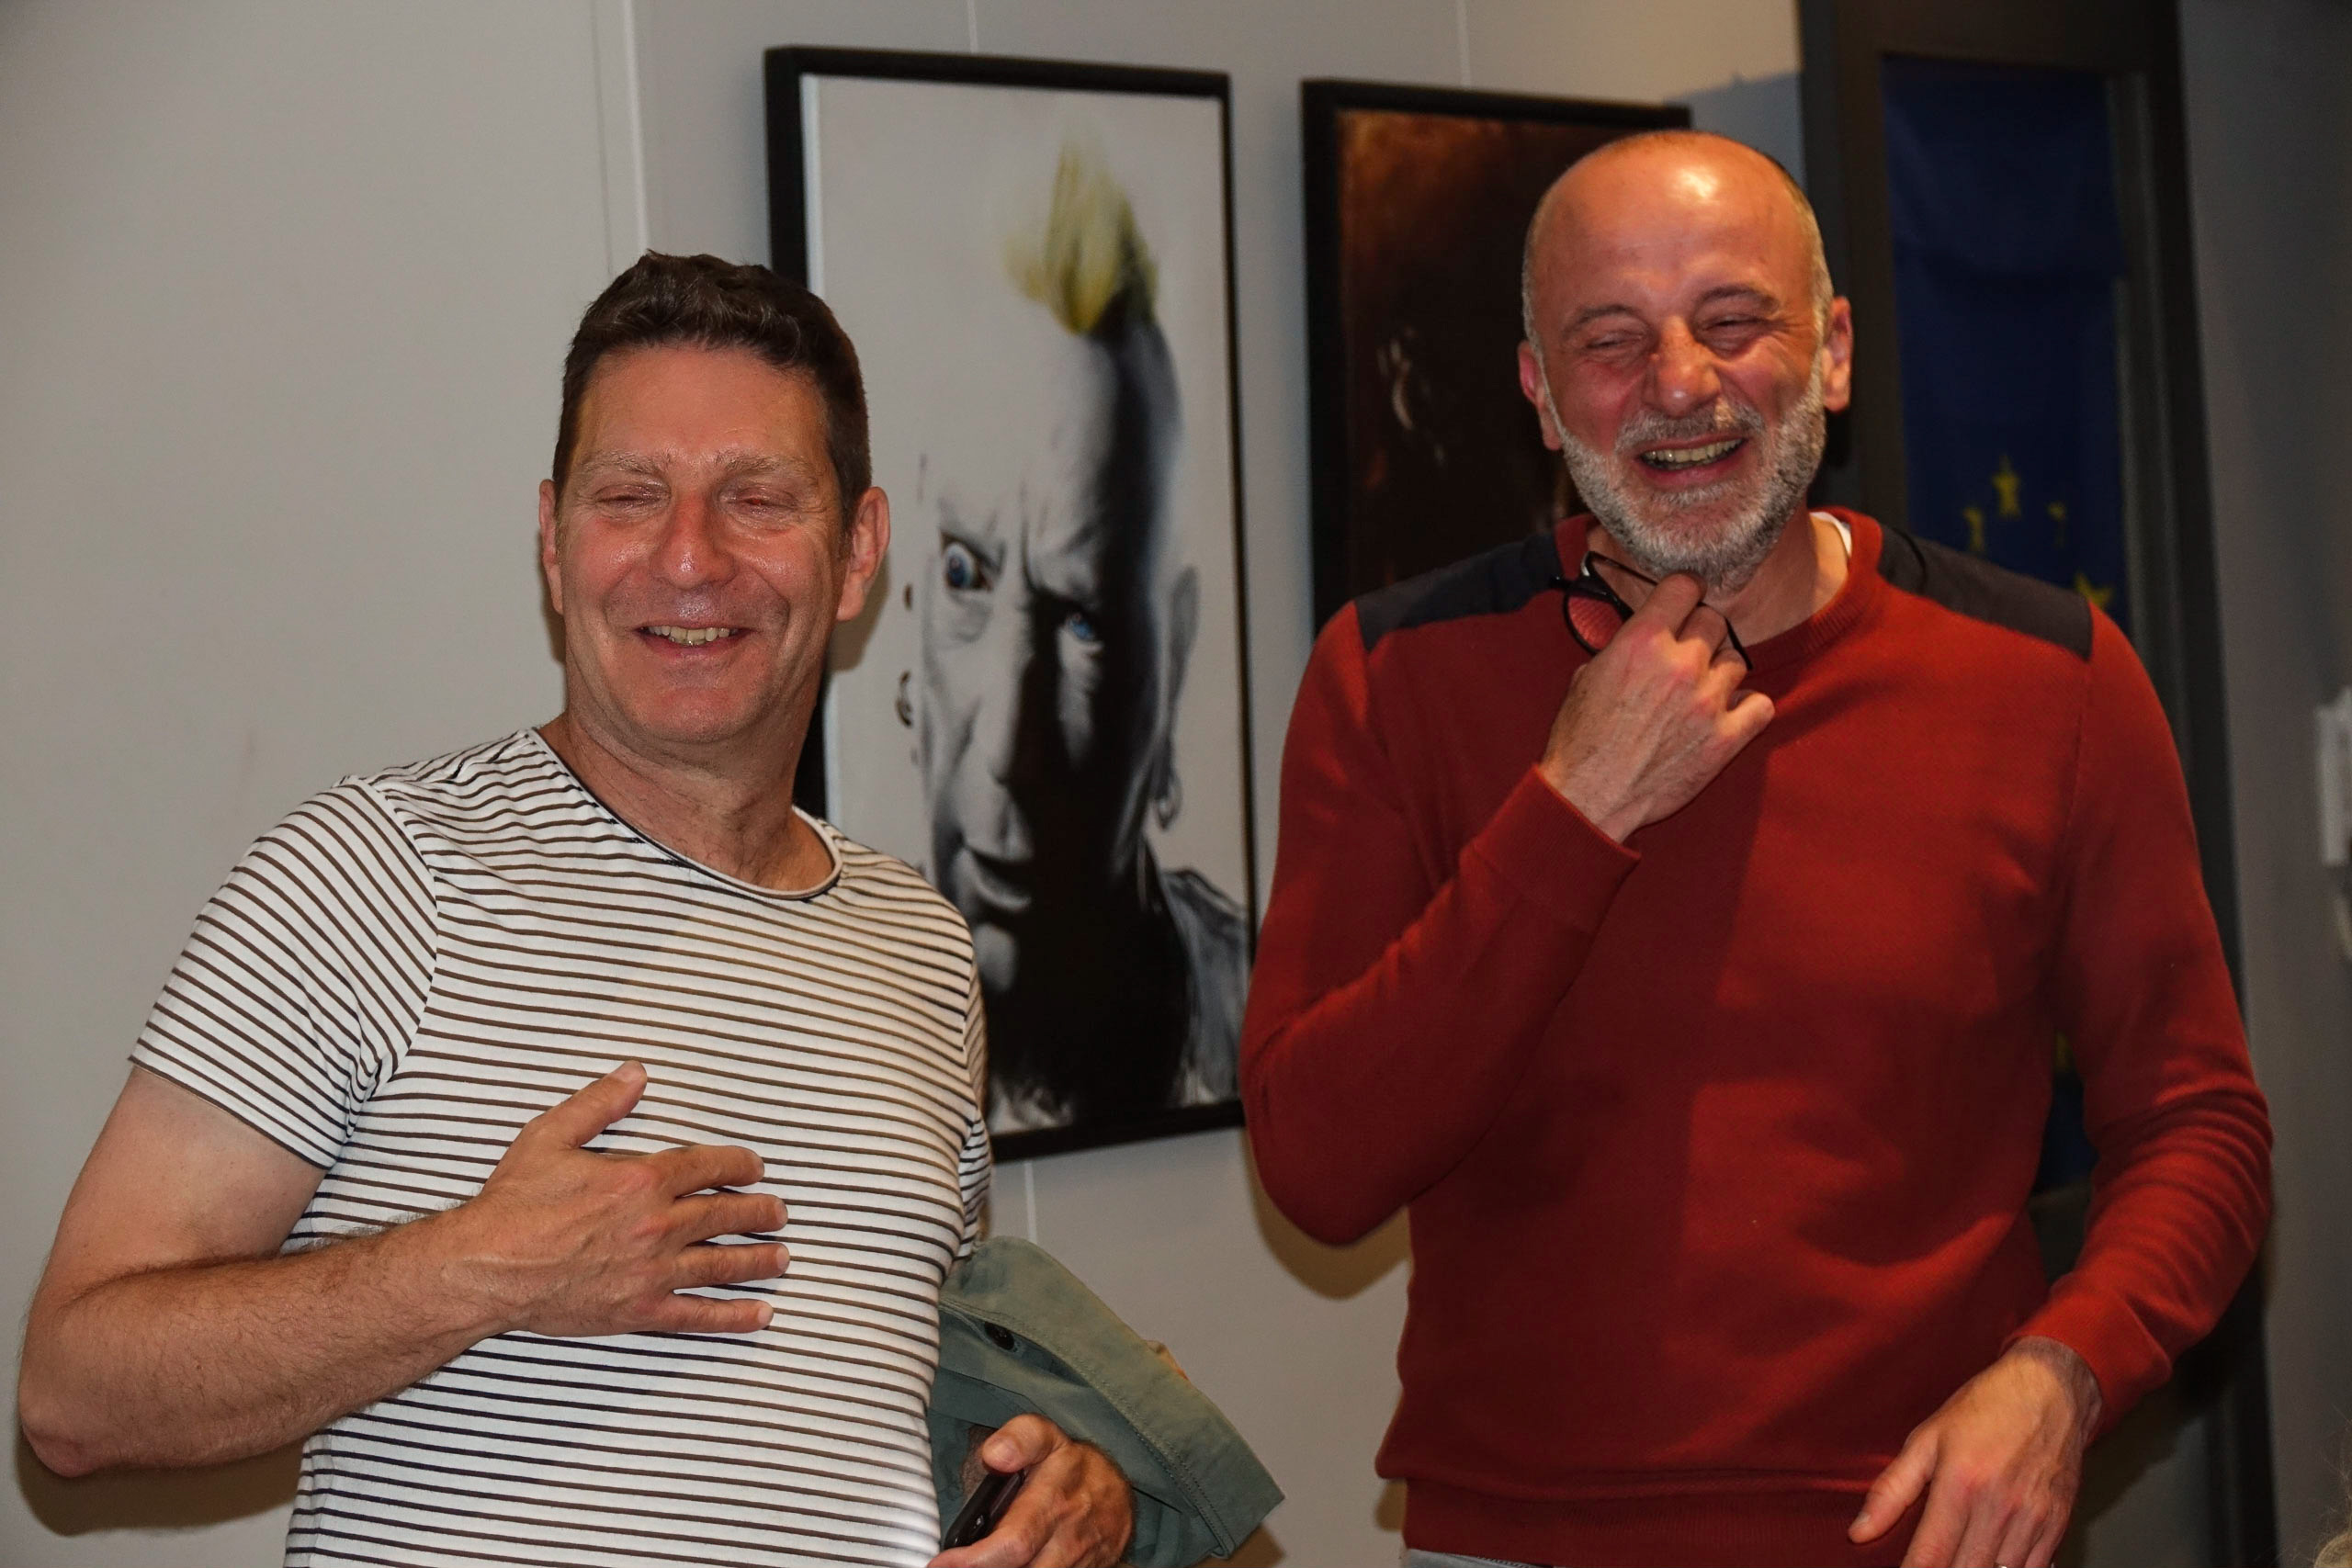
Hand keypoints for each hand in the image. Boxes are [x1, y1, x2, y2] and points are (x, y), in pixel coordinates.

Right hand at [443, 1062, 786, 1336]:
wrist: (486, 1267)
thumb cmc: (513, 1203)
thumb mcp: (551, 1136)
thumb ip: (599, 1103)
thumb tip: (636, 1073)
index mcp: (640, 1179)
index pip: (707, 1166)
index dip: (739, 1165)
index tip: (755, 1168)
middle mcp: (655, 1224)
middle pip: (724, 1214)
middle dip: (758, 1212)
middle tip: (780, 1213)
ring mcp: (651, 1270)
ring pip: (720, 1263)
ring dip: (757, 1260)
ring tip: (782, 1258)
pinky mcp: (639, 1309)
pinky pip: (697, 1314)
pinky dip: (733, 1316)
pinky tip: (760, 1314)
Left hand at [930, 1414, 1133, 1567]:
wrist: (1116, 1493)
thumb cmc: (1070, 1467)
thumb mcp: (1046, 1437)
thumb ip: (1019, 1438)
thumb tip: (993, 1455)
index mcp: (1055, 1497)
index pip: (1014, 1540)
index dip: (975, 1559)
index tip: (943, 1562)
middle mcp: (1069, 1535)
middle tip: (949, 1567)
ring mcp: (1079, 1561)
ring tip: (976, 1562)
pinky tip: (1002, 1564)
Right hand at [1540, 572, 1772, 840]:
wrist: (1590, 798)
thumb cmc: (1581, 742)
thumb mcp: (1586, 678)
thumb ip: (1623, 648)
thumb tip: (1645, 637)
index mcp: (1640, 642)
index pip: (1685, 586)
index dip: (1685, 591)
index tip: (1685, 599)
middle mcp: (1679, 664)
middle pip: (1715, 622)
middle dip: (1700, 635)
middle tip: (1685, 656)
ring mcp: (1707, 702)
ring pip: (1737, 661)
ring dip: (1720, 672)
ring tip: (1700, 692)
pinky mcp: (1726, 739)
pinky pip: (1761, 704)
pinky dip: (1747, 707)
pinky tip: (1728, 714)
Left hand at [1849, 1337, 2102, 1567]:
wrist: (2050, 1391)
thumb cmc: (1984, 1409)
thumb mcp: (1926, 1439)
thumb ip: (1891, 1490)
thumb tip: (1859, 1532)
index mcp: (1960, 1484)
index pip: (1931, 1555)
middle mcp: (1999, 1507)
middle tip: (1926, 1565)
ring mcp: (2033, 1520)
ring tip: (1956, 1561)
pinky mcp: (2057, 1526)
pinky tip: (1988, 1562)